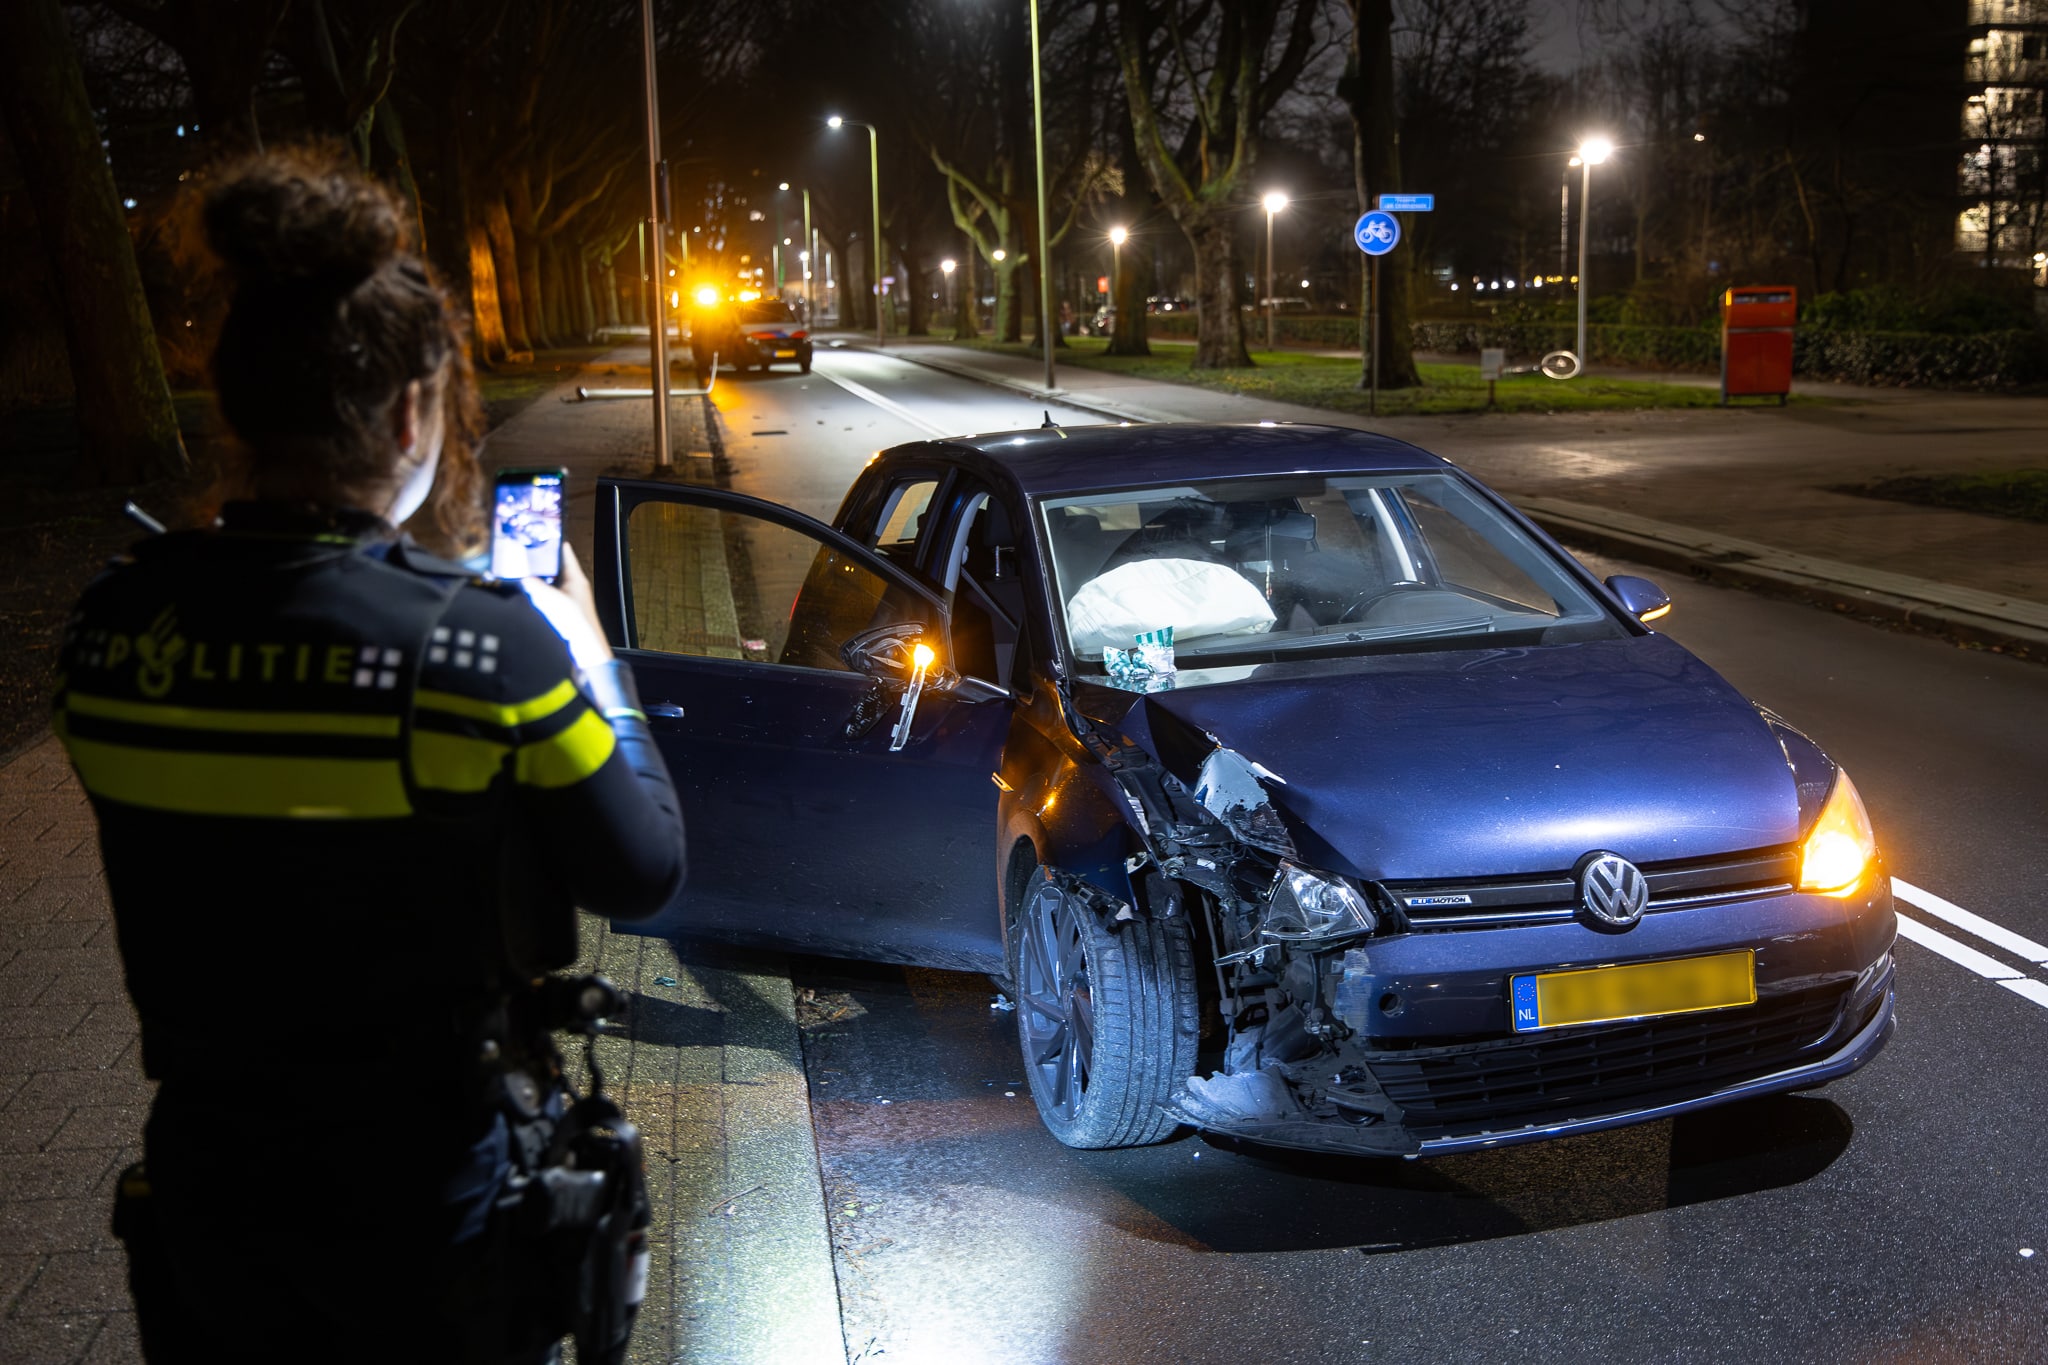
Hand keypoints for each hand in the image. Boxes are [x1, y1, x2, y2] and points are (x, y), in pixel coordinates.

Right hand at [522, 543, 615, 672]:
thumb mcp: (553, 601)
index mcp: (576, 578)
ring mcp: (565, 598)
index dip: (552, 542)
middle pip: (552, 567)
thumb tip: (521, 577)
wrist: (584, 652)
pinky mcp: (559, 611)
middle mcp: (571, 586)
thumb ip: (536, 587)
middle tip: (519, 555)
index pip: (564, 552)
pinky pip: (543, 597)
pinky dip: (534, 595)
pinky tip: (523, 595)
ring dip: (534, 580)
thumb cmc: (578, 625)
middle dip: (537, 562)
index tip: (537, 533)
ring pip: (546, 582)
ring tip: (516, 572)